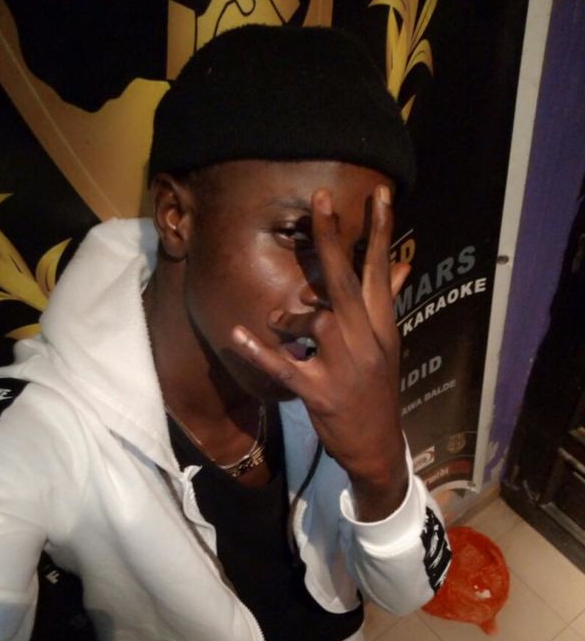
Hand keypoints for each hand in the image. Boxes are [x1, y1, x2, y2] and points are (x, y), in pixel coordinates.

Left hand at [232, 184, 410, 520]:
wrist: (377, 446)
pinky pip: (285, 366)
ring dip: (290, 315)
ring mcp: (344, 367)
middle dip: (332, 239)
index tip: (380, 194)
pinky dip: (259, 351)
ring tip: (278, 321)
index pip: (383, 273)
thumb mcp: (387, 346)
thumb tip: (403, 264)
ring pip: (315, 321)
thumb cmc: (376, 390)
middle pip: (347, 283)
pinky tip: (237, 334)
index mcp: (383, 327)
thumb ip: (388, 302)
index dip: (381, 233)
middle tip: (319, 198)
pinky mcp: (320, 392)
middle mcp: (367, 341)